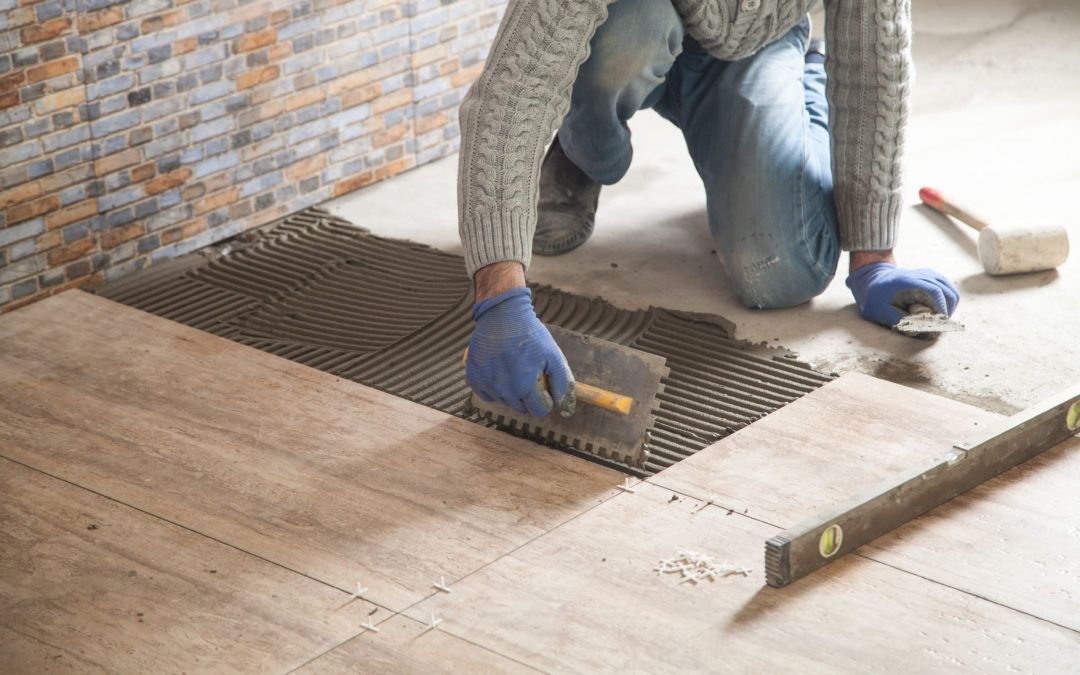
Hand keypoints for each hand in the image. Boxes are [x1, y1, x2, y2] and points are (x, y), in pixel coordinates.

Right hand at [466, 286, 574, 416]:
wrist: (501, 315)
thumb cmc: (529, 334)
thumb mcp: (553, 355)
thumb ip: (562, 384)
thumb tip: (565, 408)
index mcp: (525, 387)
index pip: (540, 410)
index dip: (546, 399)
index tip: (544, 385)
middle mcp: (504, 391)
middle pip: (522, 408)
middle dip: (529, 396)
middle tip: (529, 373)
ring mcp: (487, 385)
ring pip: (505, 402)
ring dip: (512, 391)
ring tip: (514, 368)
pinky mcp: (474, 378)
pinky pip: (487, 394)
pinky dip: (494, 387)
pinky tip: (499, 370)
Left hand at [846, 262, 958, 327]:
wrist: (873, 279)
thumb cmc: (875, 298)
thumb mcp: (880, 311)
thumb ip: (898, 321)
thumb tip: (918, 332)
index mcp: (908, 282)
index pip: (935, 292)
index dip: (941, 310)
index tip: (938, 325)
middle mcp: (921, 275)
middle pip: (947, 292)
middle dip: (946, 311)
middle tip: (937, 326)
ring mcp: (928, 274)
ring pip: (951, 291)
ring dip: (949, 307)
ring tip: (937, 320)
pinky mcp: (931, 277)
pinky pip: (948, 289)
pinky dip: (948, 302)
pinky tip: (939, 312)